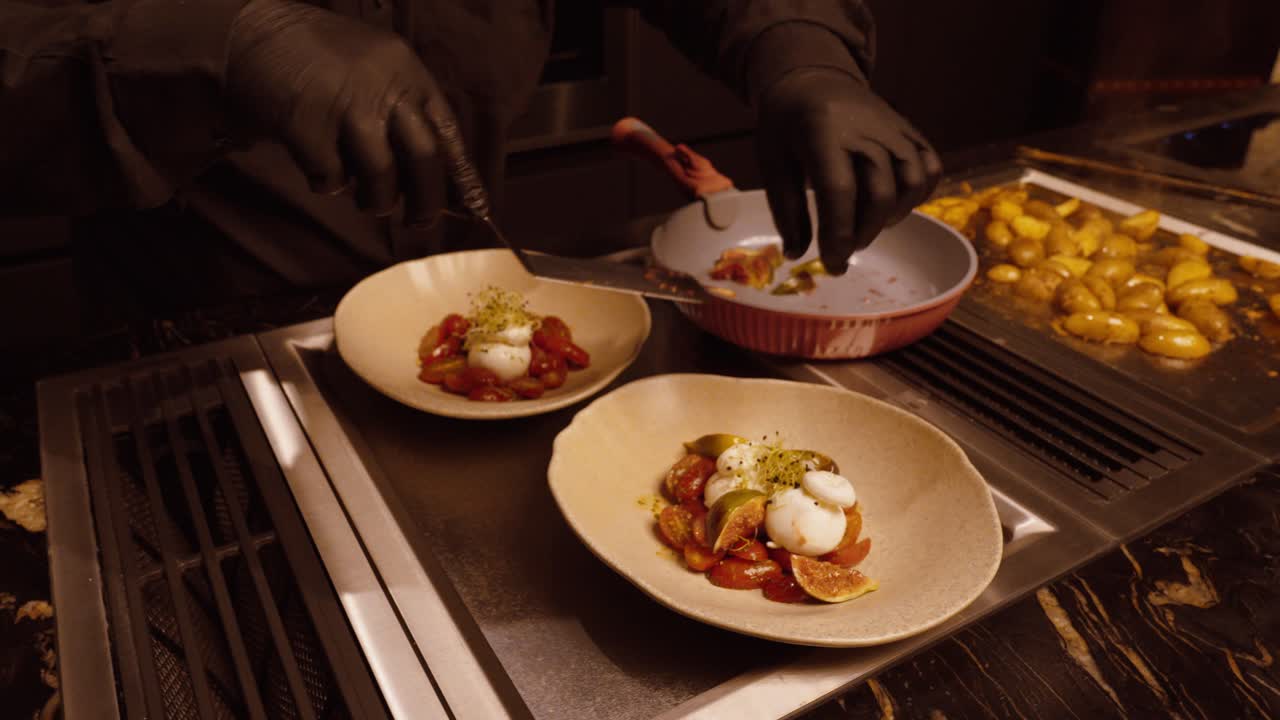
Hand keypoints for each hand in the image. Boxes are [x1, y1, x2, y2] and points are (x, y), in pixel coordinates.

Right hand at [226, 0, 444, 222]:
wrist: (250, 33)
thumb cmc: (318, 60)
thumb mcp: (374, 69)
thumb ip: (404, 113)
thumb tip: (440, 179)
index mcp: (405, 71)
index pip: (447, 131)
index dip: (462, 175)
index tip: (475, 209)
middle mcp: (382, 85)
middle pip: (424, 156)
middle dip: (427, 200)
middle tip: (421, 221)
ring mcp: (344, 104)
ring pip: (381, 174)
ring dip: (377, 199)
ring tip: (367, 200)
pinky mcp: (306, 124)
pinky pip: (331, 177)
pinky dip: (329, 185)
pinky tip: (320, 173)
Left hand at [755, 69, 941, 274]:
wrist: (811, 80)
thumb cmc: (786, 127)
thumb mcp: (772, 164)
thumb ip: (787, 211)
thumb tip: (797, 256)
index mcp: (822, 133)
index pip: (839, 191)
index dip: (838, 234)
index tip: (832, 264)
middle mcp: (865, 128)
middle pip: (879, 193)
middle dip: (862, 234)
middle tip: (843, 250)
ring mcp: (893, 128)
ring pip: (911, 183)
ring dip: (892, 217)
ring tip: (865, 226)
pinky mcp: (910, 131)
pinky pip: (930, 168)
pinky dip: (918, 195)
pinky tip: (892, 206)